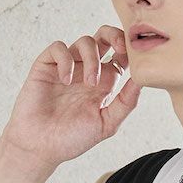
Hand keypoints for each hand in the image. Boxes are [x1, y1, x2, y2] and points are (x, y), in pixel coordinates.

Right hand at [0, 24, 141, 169]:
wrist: (40, 147)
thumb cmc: (72, 139)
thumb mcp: (107, 124)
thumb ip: (126, 103)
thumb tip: (143, 80)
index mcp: (104, 84)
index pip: (121, 56)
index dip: (129, 51)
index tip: (134, 57)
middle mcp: (87, 72)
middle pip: (104, 37)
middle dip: (114, 35)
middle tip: (119, 48)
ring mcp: (67, 67)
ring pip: (85, 41)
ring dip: (92, 58)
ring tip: (89, 83)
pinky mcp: (46, 66)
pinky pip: (59, 48)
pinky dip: (66, 60)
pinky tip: (66, 80)